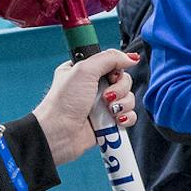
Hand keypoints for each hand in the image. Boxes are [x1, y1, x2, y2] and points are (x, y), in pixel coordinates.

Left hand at [35, 49, 137, 165]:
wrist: (59, 132)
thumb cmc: (64, 102)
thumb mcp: (84, 70)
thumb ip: (109, 58)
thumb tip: (132, 57)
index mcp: (85, 71)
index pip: (113, 64)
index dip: (117, 70)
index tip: (111, 76)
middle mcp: (94, 87)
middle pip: (124, 81)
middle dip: (120, 89)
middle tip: (106, 97)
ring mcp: (102, 105)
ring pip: (128, 98)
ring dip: (123, 104)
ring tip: (109, 111)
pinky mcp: (108, 122)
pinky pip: (129, 116)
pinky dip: (126, 118)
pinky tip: (116, 121)